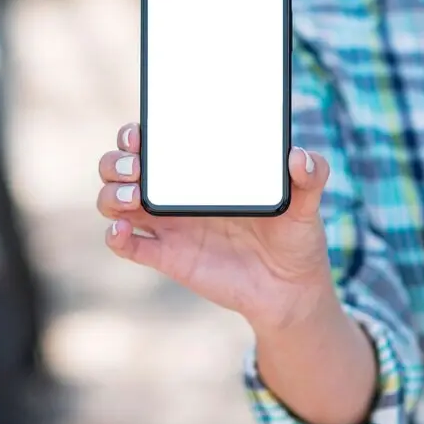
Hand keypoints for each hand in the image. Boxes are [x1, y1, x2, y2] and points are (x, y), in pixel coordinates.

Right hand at [96, 122, 335, 331]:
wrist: (290, 289)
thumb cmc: (294, 235)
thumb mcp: (305, 203)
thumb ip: (311, 176)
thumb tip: (300, 158)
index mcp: (199, 170)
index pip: (152, 141)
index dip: (133, 134)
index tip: (139, 135)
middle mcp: (174, 193)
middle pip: (120, 168)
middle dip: (115, 161)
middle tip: (136, 167)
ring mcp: (167, 226)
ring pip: (115, 202)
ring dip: (112, 195)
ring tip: (134, 197)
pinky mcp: (167, 257)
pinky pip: (128, 245)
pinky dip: (115, 237)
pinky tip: (123, 231)